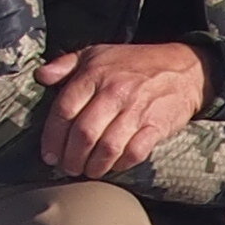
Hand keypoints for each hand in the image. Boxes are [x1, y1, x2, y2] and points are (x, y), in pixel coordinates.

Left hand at [33, 42, 206, 178]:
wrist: (183, 69)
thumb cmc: (135, 63)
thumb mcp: (97, 53)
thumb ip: (65, 65)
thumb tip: (40, 76)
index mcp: (94, 75)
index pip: (64, 110)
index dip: (52, 137)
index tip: (49, 155)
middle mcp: (114, 92)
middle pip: (83, 133)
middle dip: (71, 157)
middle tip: (68, 167)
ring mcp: (136, 110)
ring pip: (107, 147)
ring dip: (93, 166)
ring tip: (88, 171)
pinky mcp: (156, 126)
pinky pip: (134, 153)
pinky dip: (120, 165)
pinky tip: (113, 166)